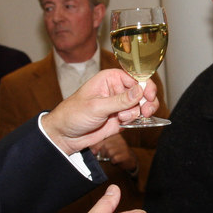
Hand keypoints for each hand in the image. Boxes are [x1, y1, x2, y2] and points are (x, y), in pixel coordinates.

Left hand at [40, 70, 158, 156]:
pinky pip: (136, 118)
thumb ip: (120, 100)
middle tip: (145, 111)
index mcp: (109, 78)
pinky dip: (136, 121)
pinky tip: (124, 123)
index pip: (135, 76)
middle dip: (146, 101)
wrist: (64, 135)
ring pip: (141, 106)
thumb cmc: (73, 114)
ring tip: (123, 119)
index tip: (148, 96)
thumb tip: (140, 90)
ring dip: (138, 113)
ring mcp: (120, 105)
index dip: (145, 85)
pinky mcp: (121, 118)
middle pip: (142, 91)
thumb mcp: (96, 106)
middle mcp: (117, 90)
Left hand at [89, 134, 137, 173]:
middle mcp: (120, 139)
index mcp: (115, 135)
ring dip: (108, 157)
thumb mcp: (109, 145)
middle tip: (105, 155)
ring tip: (111, 157)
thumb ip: (100, 145)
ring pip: (109, 152)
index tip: (94, 151)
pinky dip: (113, 161)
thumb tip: (91, 149)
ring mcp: (123, 147)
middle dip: (102, 152)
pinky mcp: (125, 155)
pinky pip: (114, 158)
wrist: (130, 159)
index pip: (103, 137)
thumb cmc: (118, 152)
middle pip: (105, 145)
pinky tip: (115, 160)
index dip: (97, 145)